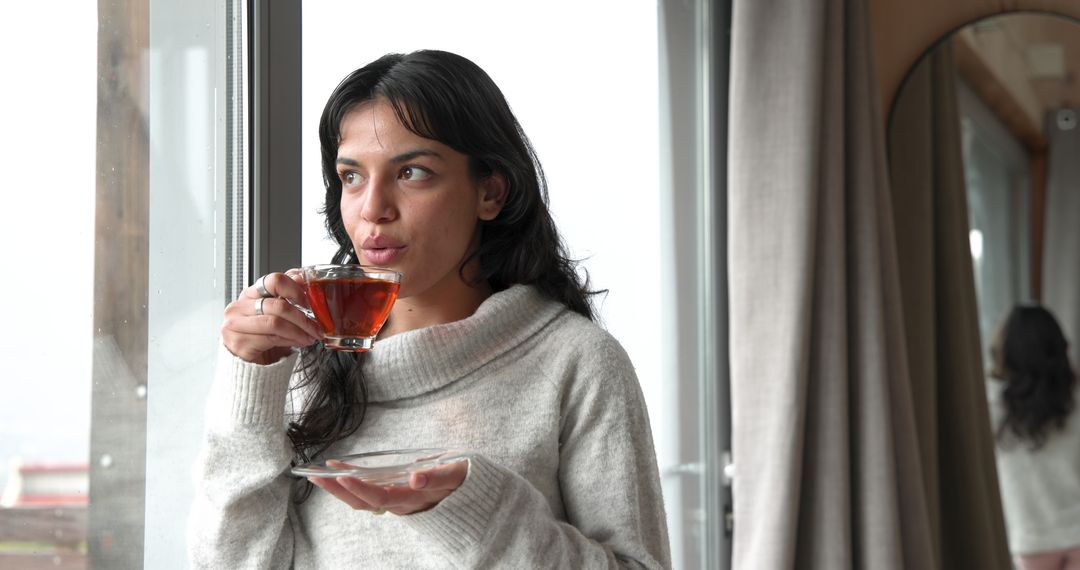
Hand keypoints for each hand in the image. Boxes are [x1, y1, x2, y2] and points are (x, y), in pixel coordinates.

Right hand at [221, 271, 323, 364]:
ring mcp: (235, 325)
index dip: (295, 290)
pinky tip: (300, 342)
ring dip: (299, 331)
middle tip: (317, 327)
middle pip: (277, 305)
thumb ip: (286, 293)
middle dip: (302, 318)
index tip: (309, 303)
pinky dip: (291, 341)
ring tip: (311, 336)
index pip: (273, 281)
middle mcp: (239, 307)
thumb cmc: (263, 333)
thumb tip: (300, 277)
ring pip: (276, 323)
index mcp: (250, 294)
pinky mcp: (239, 343)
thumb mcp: (275, 312)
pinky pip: (272, 339)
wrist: (249, 360)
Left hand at [309, 459, 468, 515]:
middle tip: (314, 475)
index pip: (380, 497)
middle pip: (363, 503)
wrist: (474, 497)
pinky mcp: (396, 496)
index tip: (341, 474)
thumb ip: (439, 476)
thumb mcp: (457, 474)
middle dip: (337, 490)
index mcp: (413, 498)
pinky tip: (339, 470)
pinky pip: (368, 494)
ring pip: (362, 501)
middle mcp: (401, 504)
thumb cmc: (464, 480)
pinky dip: (351, 483)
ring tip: (317, 473)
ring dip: (339, 489)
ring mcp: (397, 502)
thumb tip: (416, 476)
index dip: (359, 488)